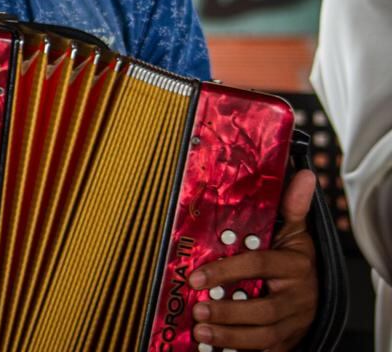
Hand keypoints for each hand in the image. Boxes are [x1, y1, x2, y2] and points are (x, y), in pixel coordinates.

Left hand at [188, 169, 317, 350]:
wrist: (314, 295)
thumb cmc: (294, 261)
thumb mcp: (294, 233)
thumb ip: (291, 207)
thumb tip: (304, 175)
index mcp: (295, 265)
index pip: (259, 266)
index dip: (226, 271)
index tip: (195, 277)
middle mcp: (297, 297)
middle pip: (263, 309)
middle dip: (228, 311)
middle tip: (198, 308)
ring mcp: (292, 323)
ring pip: (263, 335)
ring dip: (230, 335)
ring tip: (201, 330)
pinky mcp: (286, 342)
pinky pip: (264, 351)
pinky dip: (239, 351)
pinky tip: (214, 347)